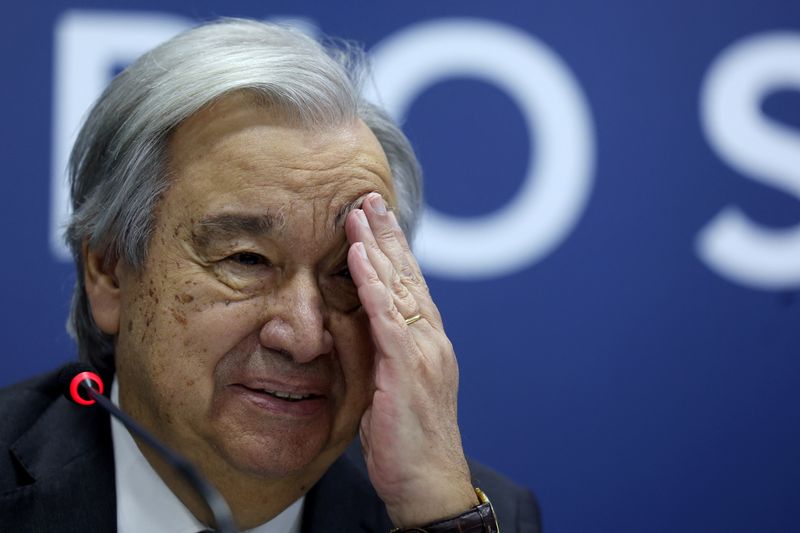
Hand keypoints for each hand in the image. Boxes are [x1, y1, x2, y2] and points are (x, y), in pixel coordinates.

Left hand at [345, 193, 478, 527]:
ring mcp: (423, 351)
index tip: (376, 218)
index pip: (409, 285)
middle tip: (369, 198)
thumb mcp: (388, 389)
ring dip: (377, 248)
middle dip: (386, 234)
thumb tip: (352, 323)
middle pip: (407, 276)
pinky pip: (388, 319)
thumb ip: (376, 351)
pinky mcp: (407, 369)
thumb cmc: (408, 441)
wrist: (428, 482)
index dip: (392, 249)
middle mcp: (430, 339)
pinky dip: (374, 286)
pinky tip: (360, 260)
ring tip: (360, 214)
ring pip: (399, 288)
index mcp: (426, 342)